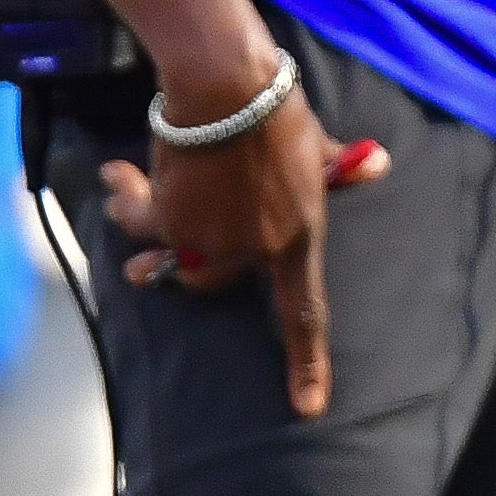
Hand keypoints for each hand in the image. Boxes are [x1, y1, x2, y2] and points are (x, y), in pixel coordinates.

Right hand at [95, 84, 393, 415]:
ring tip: (123, 200)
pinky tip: (118, 177)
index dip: (308, 364)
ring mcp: (208, 239)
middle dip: (184, 267)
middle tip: (156, 264)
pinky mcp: (167, 216)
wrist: (228, 88)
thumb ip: (340, 164)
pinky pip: (140, 221)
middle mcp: (251, 249)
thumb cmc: (278, 110)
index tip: (308, 407)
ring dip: (142, 230)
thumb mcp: (316, 143)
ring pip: (168, 255)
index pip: (305, 314)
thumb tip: (377, 165)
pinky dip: (126, 197)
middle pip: (212, 282)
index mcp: (297, 239)